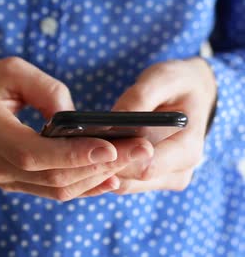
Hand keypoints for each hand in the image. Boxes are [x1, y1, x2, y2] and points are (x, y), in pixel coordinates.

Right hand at [0, 57, 152, 200]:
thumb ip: (44, 89)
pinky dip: (80, 185)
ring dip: (95, 178)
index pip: (36, 153)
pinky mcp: (9, 181)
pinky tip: (107, 177)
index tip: (114, 146)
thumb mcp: (5, 70)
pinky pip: (48, 190)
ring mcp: (1, 178)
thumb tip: (74, 115)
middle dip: (101, 166)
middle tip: (142, 148)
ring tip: (132, 160)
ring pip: (55, 190)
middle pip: (54, 178)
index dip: (75, 154)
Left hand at [87, 58, 216, 194]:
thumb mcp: (163, 79)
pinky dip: (101, 169)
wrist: (191, 96)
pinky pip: (119, 182)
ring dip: (97, 168)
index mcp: (188, 149)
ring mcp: (163, 180)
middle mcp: (178, 172)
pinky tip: (83, 151)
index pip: (148, 166)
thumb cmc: (177, 84)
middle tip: (72, 142)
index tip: (90, 140)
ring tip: (75, 145)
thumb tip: (113, 120)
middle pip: (130, 180)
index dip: (117, 157)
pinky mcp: (149, 180)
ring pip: (120, 185)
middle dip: (101, 163)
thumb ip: (140, 98)